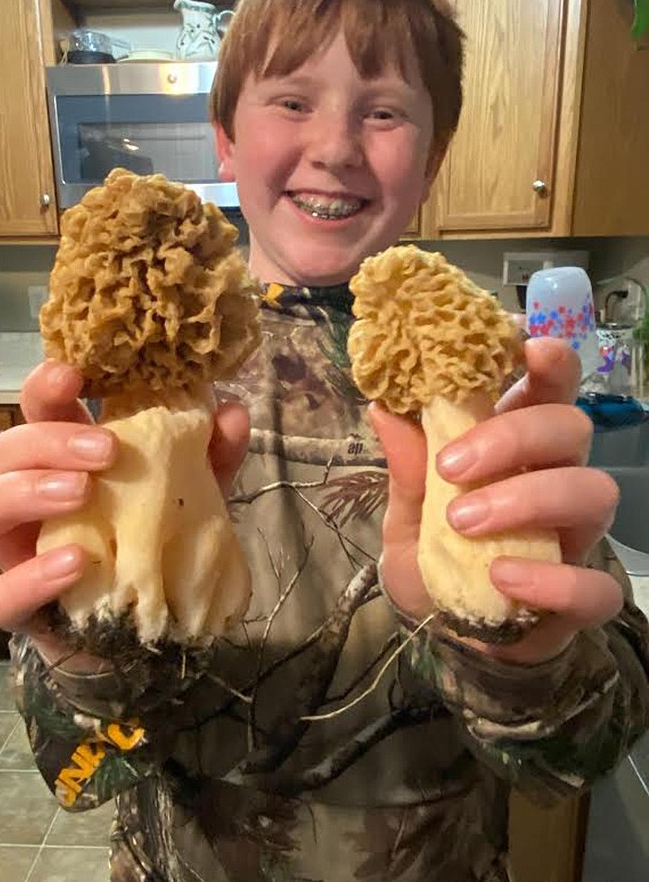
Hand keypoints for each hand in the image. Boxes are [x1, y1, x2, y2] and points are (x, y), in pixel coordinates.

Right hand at [0, 360, 249, 665]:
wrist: (149, 631)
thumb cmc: (160, 546)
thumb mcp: (194, 496)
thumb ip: (212, 456)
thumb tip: (232, 411)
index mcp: (65, 461)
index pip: (38, 411)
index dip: (45, 387)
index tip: (73, 374)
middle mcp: (29, 501)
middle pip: (0, 452)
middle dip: (45, 440)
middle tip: (105, 449)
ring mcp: (17, 554)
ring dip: (23, 492)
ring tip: (80, 493)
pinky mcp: (21, 610)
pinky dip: (33, 576)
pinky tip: (78, 562)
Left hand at [372, 337, 622, 664]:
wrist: (445, 636)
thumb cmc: (433, 560)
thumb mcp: (403, 514)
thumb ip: (405, 468)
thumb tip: (383, 407)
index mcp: (515, 448)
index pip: (546, 388)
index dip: (547, 359)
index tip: (524, 344)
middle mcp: (554, 479)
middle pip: (571, 428)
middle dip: (516, 435)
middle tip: (452, 466)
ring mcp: (574, 537)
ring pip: (593, 492)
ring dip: (528, 498)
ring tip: (462, 522)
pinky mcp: (580, 597)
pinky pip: (597, 586)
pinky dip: (554, 582)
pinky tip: (503, 580)